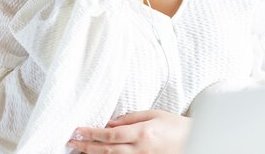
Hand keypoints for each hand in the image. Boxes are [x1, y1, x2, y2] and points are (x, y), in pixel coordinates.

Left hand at [67, 110, 190, 153]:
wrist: (194, 141)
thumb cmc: (175, 125)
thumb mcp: (154, 114)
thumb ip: (130, 118)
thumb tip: (109, 123)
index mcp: (143, 133)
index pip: (111, 135)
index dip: (92, 133)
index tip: (78, 130)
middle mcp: (140, 150)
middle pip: (107, 150)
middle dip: (86, 146)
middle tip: (71, 142)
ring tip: (79, 150)